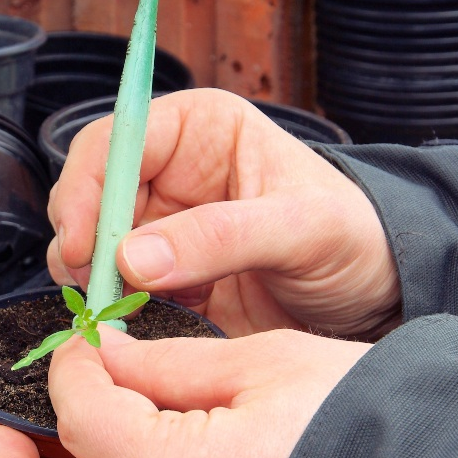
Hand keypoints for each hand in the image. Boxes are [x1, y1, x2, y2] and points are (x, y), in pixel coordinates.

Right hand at [47, 88, 400, 339]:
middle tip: (95, 288)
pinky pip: (118, 291)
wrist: (376, 295)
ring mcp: (164, 229)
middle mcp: (171, 175)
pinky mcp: (166, 278)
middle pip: (90, 199)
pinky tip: (136, 325)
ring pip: (94, 248)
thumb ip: (221, 236)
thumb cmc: (354, 237)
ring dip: (95, 281)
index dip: (86, 189)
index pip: (114, 142)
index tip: (81, 243)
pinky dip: (116, 310)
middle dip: (82, 244)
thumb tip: (135, 257)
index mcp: (200, 133)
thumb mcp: (302, 228)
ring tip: (118, 310)